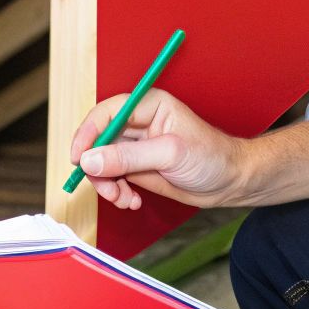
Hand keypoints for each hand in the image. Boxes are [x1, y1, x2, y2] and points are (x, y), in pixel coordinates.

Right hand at [70, 89, 248, 209]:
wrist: (230, 182)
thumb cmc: (211, 158)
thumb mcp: (169, 155)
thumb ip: (128, 157)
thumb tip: (90, 160)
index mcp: (148, 106)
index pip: (106, 113)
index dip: (88, 133)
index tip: (79, 157)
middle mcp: (138, 124)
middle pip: (99, 140)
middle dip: (98, 167)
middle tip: (107, 188)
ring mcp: (135, 146)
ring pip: (102, 162)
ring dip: (107, 184)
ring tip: (123, 199)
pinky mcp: (136, 166)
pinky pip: (112, 177)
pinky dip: (116, 192)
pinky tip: (132, 201)